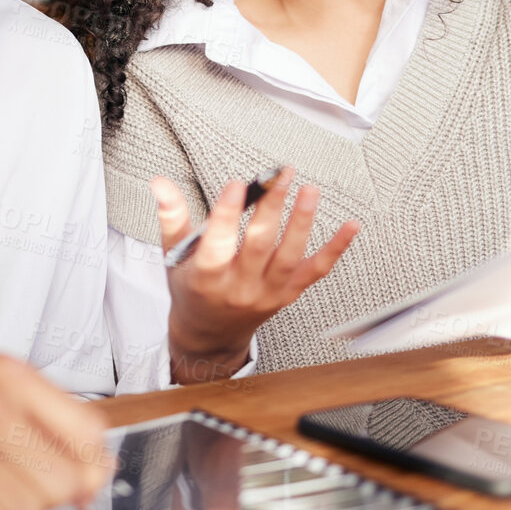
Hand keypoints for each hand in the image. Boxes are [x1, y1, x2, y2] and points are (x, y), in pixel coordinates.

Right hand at [153, 168, 358, 385]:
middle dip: (271, 208)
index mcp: (206, 278)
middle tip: (280, 175)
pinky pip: (315, 271)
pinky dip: (335, 249)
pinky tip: (350, 226)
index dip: (227, 213)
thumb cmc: (191, 290)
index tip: (236, 183)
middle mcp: (239, 288)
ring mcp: (267, 293)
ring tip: (309, 191)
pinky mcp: (287, 294)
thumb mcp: (173, 256)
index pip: (217, 244)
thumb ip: (171, 218)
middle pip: (258, 246)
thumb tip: (160, 183)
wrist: (210, 334)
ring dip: (302, 223)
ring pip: (289, 257)